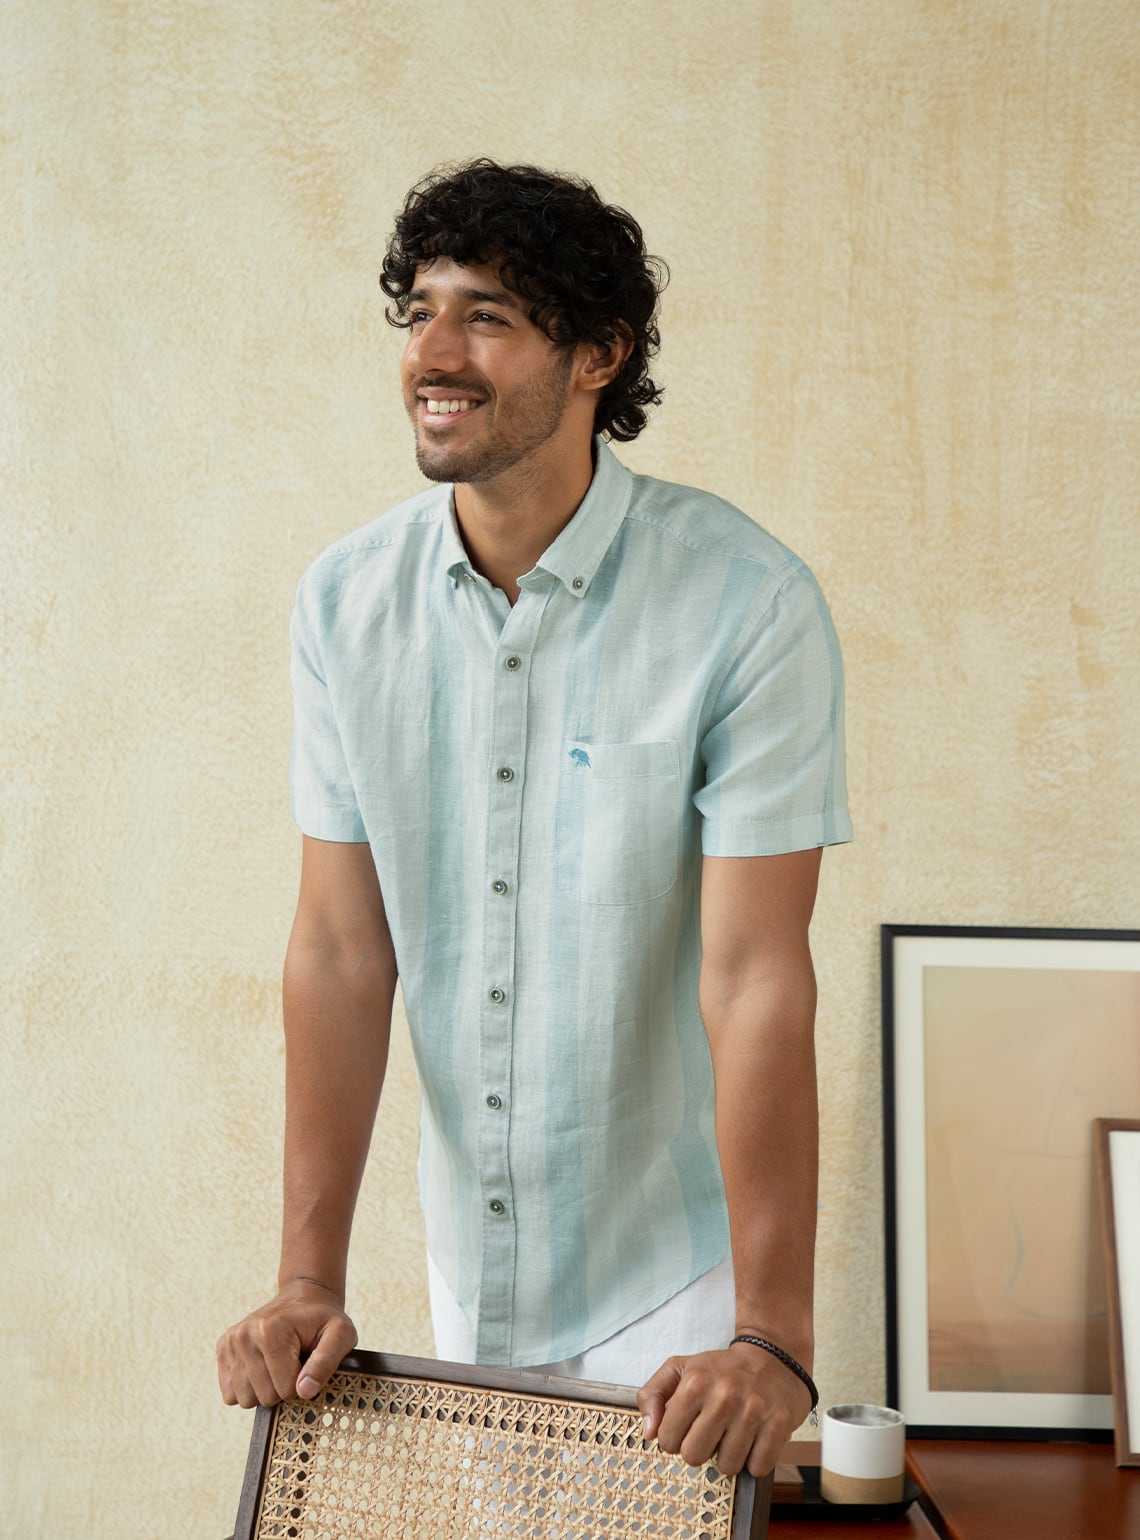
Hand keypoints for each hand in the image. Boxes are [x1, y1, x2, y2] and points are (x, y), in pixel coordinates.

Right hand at [216, 1279, 357, 1408]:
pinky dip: (249, 1388)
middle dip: (284, 1387)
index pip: (286, 1389)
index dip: (303, 1382)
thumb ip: (327, 1362)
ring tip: (279, 1363)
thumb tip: (304, 1391)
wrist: (304, 1297)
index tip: (308, 1361)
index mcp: (271, 1330)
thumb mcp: (341, 1334)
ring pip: (245, 1400)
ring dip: (265, 1389)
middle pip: (264, 1397)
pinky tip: (263, 1367)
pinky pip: (231, 1395)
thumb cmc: (323, 1319)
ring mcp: (230, 1341)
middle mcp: (244, 1335)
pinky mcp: (223, 1349)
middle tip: (294, 1362)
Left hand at [638, 1342, 811, 1477]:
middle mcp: (724, 1395)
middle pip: (694, 1457)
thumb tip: (649, 1433)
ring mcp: (753, 1410)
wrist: (772, 1355)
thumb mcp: (680, 1368)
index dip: (675, 1438)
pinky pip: (758, 1468)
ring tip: (734, 1432)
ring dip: (729, 1455)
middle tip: (712, 1431)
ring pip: (727, 1466)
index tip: (688, 1426)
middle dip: (700, 1449)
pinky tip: (755, 1438)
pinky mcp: (779, 1424)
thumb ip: (653, 1395)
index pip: (668, 1440)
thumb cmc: (722, 1368)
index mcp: (695, 1381)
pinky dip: (755, 1460)